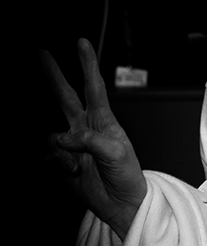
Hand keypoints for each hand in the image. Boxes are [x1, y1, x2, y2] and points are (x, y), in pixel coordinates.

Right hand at [41, 38, 146, 239]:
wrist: (121, 203)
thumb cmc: (127, 175)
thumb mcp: (117, 153)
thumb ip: (90, 140)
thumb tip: (62, 137)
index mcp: (103, 120)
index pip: (94, 86)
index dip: (87, 64)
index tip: (82, 42)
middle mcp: (86, 127)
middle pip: (65, 95)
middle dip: (53, 75)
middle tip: (40, 52)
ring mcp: (72, 144)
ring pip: (52, 136)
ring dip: (62, 153)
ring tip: (78, 168)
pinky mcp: (62, 161)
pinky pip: (49, 156)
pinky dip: (56, 165)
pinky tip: (70, 174)